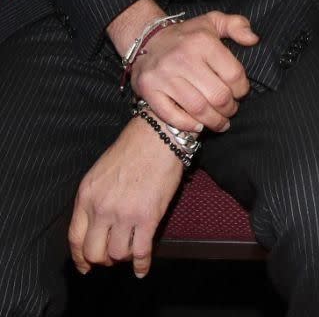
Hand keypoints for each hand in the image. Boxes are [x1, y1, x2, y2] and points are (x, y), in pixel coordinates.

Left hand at [69, 118, 183, 278]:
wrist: (158, 135)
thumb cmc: (132, 148)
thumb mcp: (100, 172)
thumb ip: (93, 199)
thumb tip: (95, 225)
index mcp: (87, 195)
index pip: (75, 238)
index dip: (80, 257)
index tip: (85, 265)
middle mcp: (102, 208)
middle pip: (94, 252)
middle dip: (102, 259)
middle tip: (111, 257)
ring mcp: (125, 214)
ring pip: (117, 255)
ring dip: (122, 257)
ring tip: (129, 251)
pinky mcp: (148, 217)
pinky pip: (140, 252)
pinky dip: (141, 265)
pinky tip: (141, 269)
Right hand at [130, 10, 258, 132]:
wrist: (147, 39)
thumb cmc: (187, 35)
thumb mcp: (213, 21)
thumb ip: (238, 25)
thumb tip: (254, 40)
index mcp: (202, 41)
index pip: (233, 74)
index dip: (242, 89)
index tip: (241, 93)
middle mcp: (183, 58)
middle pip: (218, 96)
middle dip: (230, 108)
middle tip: (231, 110)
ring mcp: (164, 75)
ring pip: (198, 109)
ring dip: (214, 121)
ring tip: (220, 122)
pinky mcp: (148, 89)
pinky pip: (172, 116)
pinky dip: (188, 125)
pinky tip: (198, 125)